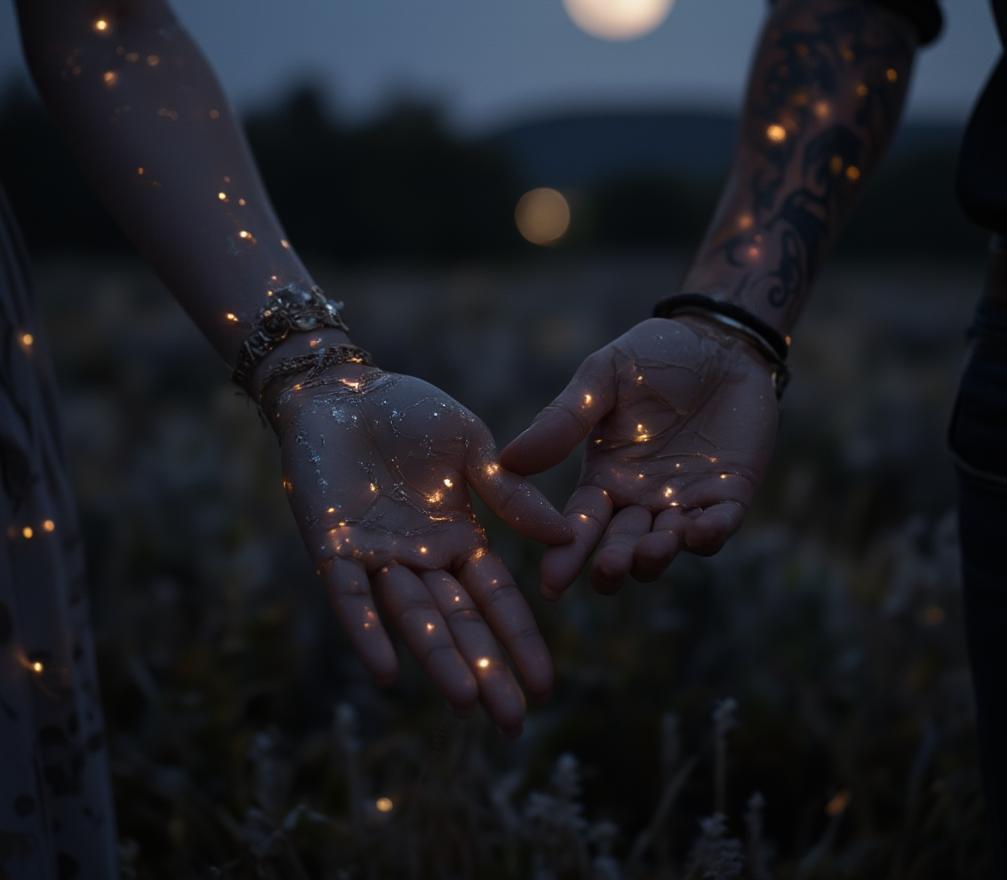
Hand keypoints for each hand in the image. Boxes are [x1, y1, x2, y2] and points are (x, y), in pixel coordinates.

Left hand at [268, 366, 571, 734]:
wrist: (346, 390)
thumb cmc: (411, 412)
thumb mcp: (472, 447)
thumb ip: (509, 494)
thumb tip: (565, 534)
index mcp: (459, 536)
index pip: (495, 599)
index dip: (518, 640)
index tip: (544, 685)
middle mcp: (422, 558)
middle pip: (458, 624)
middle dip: (484, 672)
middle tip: (511, 724)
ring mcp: (378, 557)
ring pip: (412, 618)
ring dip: (436, 659)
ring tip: (465, 703)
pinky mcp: (333, 548)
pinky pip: (350, 597)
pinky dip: (367, 631)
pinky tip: (387, 670)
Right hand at [500, 316, 777, 597]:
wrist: (720, 340)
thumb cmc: (654, 354)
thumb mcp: (603, 377)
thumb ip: (564, 419)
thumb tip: (506, 459)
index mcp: (604, 475)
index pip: (580, 523)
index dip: (565, 553)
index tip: (551, 582)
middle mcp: (640, 498)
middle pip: (621, 545)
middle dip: (613, 564)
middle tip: (608, 570)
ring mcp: (685, 500)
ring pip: (666, 545)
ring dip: (657, 555)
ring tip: (651, 550)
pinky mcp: (728, 494)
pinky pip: (719, 525)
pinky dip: (710, 534)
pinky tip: (701, 531)